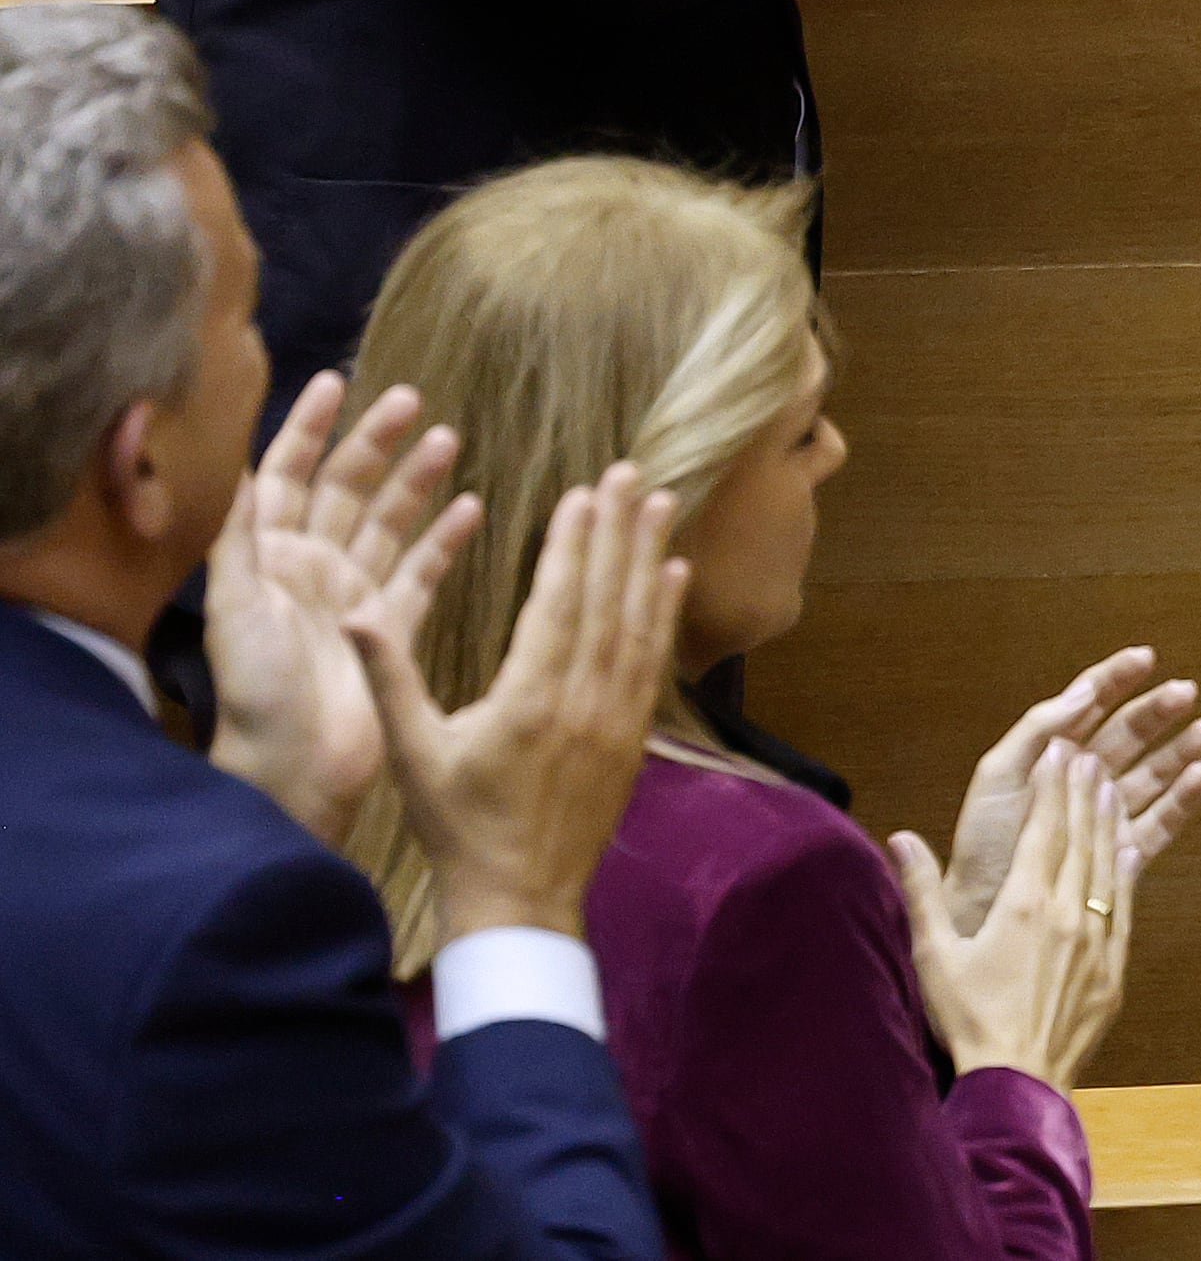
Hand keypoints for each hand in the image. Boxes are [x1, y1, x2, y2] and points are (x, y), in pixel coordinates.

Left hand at [204, 373, 475, 848]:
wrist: (294, 768)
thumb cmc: (257, 692)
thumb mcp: (235, 610)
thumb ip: (237, 540)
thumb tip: (236, 466)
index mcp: (269, 559)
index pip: (287, 476)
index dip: (307, 428)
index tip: (334, 382)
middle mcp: (310, 570)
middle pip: (345, 490)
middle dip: (374, 442)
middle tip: (409, 399)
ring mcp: (354, 596)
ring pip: (388, 523)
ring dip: (415, 481)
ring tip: (446, 439)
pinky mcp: (390, 628)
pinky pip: (422, 573)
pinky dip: (443, 541)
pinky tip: (470, 507)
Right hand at [351, 467, 688, 943]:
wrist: (520, 899)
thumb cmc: (457, 827)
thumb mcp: (411, 753)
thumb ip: (389, 677)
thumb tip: (352, 611)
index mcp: (528, 700)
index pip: (558, 603)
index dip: (573, 543)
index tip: (585, 492)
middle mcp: (582, 701)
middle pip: (606, 599)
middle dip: (618, 532)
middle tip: (632, 474)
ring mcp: (616, 718)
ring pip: (638, 622)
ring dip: (649, 559)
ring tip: (661, 505)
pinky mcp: (634, 736)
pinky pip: (653, 661)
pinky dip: (664, 614)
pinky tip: (674, 575)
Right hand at [891, 741, 1130, 1087]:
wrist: (1018, 1080)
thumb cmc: (968, 1021)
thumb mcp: (933, 956)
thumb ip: (921, 892)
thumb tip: (900, 837)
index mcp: (1023, 905)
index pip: (1043, 828)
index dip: (1052, 786)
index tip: (1059, 750)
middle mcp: (1067, 912)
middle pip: (1080, 837)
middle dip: (1082, 790)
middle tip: (1089, 751)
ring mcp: (1096, 939)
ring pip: (1106, 864)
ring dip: (1108, 821)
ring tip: (1111, 784)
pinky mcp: (1113, 967)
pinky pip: (1124, 905)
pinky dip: (1126, 870)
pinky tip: (1129, 848)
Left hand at [944, 646, 1200, 936]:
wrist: (978, 912)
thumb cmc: (982, 845)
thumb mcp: (998, 775)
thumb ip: (1038, 729)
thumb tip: (1085, 691)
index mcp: (1052, 753)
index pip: (1091, 704)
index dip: (1118, 678)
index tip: (1145, 658)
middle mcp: (1084, 778)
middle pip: (1130, 734)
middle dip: (1158, 711)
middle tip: (1186, 692)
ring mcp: (1106, 813)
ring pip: (1153, 773)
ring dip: (1182, 750)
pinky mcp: (1122, 851)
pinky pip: (1161, 822)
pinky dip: (1183, 799)